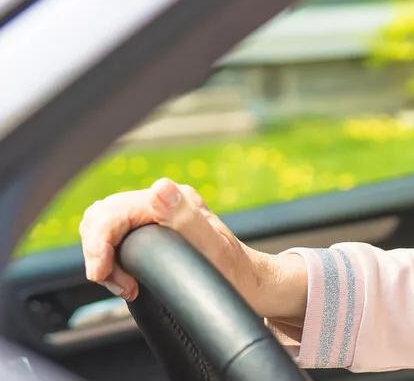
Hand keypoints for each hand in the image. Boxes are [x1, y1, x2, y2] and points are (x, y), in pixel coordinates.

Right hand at [79, 178, 306, 319]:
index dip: (99, 244)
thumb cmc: (239, 272)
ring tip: (126, 284)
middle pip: (102, 217)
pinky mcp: (152, 231)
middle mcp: (164, 202)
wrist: (253, 285)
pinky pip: (115, 237)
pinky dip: (111, 259)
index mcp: (175, 200)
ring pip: (104, 226)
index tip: (102, 275)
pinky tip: (128, 279)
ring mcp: (157, 215)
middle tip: (122, 284)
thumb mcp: (215, 249)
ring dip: (104, 257)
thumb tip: (160, 190)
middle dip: (99, 252)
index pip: (113, 213)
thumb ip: (187, 219)